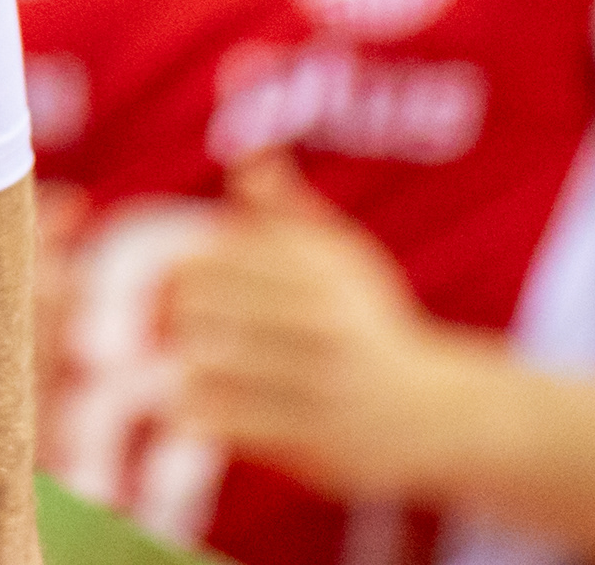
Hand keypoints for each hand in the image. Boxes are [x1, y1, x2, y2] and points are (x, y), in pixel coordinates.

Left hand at [162, 153, 483, 502]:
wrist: (435, 413)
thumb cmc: (368, 326)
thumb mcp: (340, 258)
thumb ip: (286, 207)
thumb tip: (246, 154)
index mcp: (322, 269)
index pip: (221, 254)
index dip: (180, 268)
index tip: (169, 285)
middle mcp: (323, 321)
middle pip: (206, 303)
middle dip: (170, 315)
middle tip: (159, 327)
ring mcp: (319, 382)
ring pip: (211, 362)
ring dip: (179, 363)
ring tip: (171, 365)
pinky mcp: (314, 438)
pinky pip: (230, 422)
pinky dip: (198, 412)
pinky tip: (191, 407)